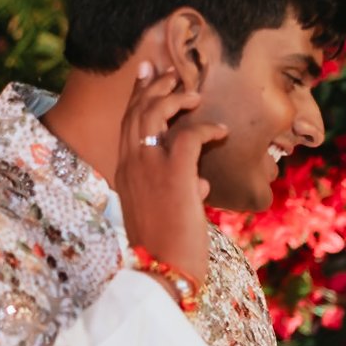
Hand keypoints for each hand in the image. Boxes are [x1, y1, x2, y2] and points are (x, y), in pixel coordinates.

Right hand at [117, 61, 226, 287]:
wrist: (162, 272)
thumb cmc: (167, 250)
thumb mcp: (166, 215)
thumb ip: (180, 192)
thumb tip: (200, 184)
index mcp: (125, 172)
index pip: (128, 123)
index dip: (139, 96)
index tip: (149, 77)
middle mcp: (131, 165)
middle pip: (138, 112)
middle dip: (155, 86)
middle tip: (172, 73)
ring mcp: (149, 168)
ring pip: (156, 116)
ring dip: (175, 99)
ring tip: (194, 93)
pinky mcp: (174, 176)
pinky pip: (189, 137)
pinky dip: (206, 130)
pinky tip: (221, 132)